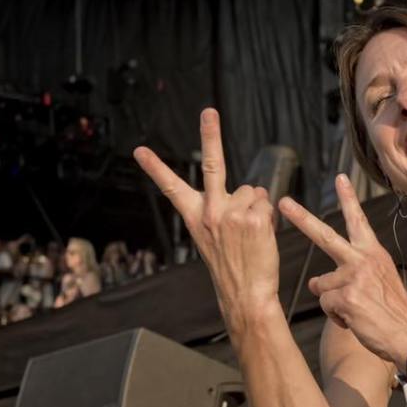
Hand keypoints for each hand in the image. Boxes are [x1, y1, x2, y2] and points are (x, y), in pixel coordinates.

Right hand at [133, 108, 278, 331]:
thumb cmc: (232, 268)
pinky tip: (260, 237)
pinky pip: (267, 204)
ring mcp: (232, 214)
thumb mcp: (213, 239)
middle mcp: (210, 212)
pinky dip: (268, 218)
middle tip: (209, 111)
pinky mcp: (254, 218)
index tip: (138, 150)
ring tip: (250, 234)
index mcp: (195, 217)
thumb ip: (223, 210)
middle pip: (213, 165)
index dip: (155, 168)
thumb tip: (253, 191)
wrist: (246, 294)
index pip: (171, 188)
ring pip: (254, 191)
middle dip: (210, 134)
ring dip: (257, 208)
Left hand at [278, 174, 406, 371]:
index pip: (359, 221)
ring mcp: (354, 276)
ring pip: (322, 286)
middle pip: (324, 235)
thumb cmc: (395, 313)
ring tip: (358, 313)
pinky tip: (356, 322)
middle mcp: (363, 259)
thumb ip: (349, 276)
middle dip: (301, 217)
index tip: (340, 177)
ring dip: (333, 303)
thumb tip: (316, 282)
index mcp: (374, 253)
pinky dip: (337, 318)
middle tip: (283, 202)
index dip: (348, 199)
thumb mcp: (379, 283)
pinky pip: (326, 305)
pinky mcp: (346, 296)